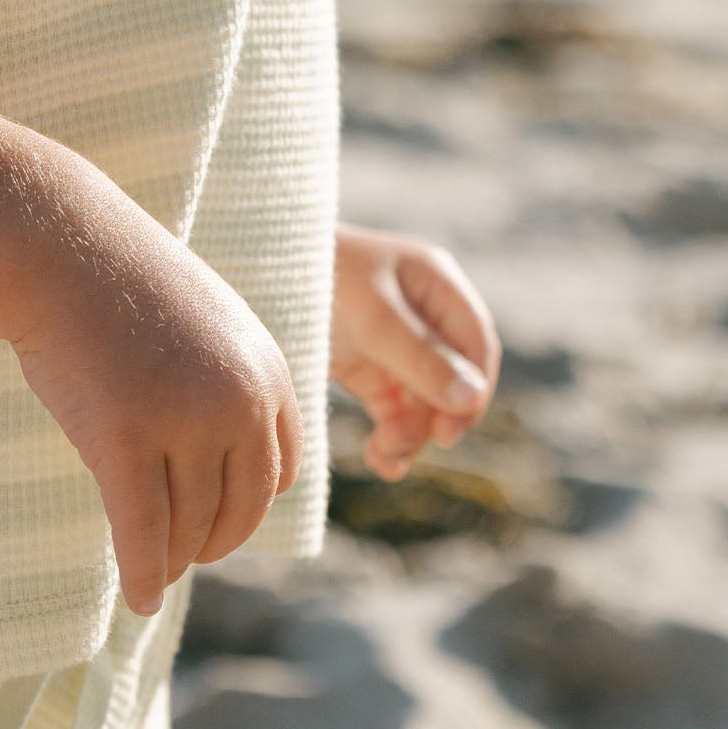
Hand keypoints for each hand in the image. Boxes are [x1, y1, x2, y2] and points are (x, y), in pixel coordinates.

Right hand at [11, 207, 301, 618]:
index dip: (247, 507)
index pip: (279, 472)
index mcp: (268, 373)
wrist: (60, 248)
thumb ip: (228, 387)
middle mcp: (239, 402)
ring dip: (172, 560)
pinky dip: (142, 575)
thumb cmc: (120, 285)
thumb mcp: (206, 328)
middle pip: (239, 509)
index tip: (217, 523)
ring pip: (189, 527)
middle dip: (211, 543)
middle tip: (182, 560)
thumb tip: (225, 461)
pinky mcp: (125, 440)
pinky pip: (142, 534)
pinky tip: (137, 600)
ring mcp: (183, 422)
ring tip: (153, 572)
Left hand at [331, 226, 497, 481]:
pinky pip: (393, 408)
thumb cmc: (318, 279)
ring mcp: (393, 341)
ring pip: (422, 400)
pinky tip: (383, 460)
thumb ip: (422, 359)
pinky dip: (391, 434)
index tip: (447, 431)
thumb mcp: (373, 319)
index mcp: (435, 283)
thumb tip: (472, 399)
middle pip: (450, 380)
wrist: (252, 268)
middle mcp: (421, 312)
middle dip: (431, 418)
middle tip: (402, 446)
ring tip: (384, 458)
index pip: (475, 345)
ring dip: (410, 434)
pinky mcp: (365, 365)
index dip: (471, 391)